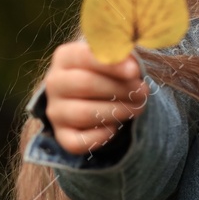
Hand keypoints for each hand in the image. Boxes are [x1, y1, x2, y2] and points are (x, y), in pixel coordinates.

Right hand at [41, 40, 147, 154]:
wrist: (92, 96)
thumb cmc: (108, 72)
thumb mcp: (115, 59)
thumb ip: (123, 58)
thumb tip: (132, 68)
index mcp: (65, 57)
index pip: (84, 57)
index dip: (112, 65)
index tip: (135, 72)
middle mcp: (55, 82)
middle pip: (85, 84)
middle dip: (120, 89)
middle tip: (143, 92)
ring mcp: (55, 110)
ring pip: (83, 114)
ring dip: (117, 112)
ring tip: (138, 108)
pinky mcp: (61, 134)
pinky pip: (77, 142)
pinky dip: (100, 137)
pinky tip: (115, 128)